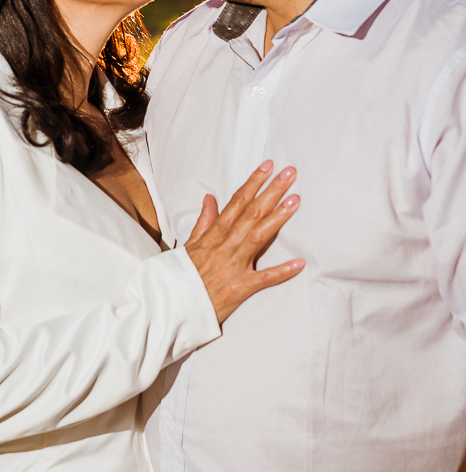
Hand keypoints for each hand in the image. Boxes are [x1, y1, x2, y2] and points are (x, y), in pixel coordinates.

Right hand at [185, 161, 303, 322]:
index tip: (268, 166)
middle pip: (251, 213)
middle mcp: (225, 246)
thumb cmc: (182, 275)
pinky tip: (299, 263)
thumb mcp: (189, 244)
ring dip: (277, 218)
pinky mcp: (240, 288)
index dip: (253, 183)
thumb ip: (204, 221)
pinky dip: (281, 272)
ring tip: (295, 201)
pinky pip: (263, 279)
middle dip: (271, 191)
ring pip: (258, 237)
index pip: (237, 202)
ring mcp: (233, 266)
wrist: (172, 305)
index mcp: (214, 235)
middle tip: (290, 174)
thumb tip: (210, 198)